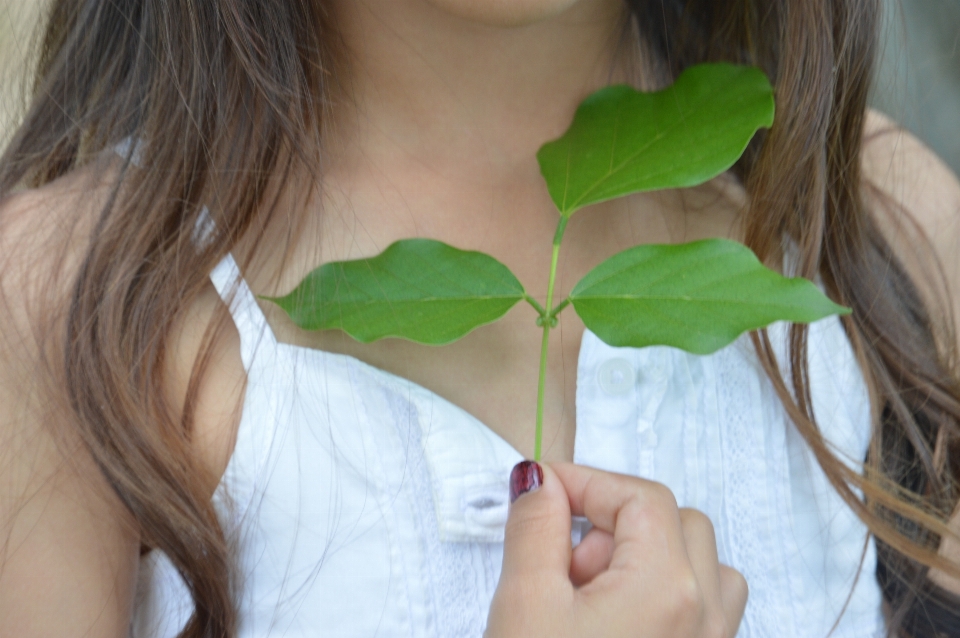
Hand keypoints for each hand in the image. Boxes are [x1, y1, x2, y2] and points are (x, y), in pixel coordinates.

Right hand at [485, 462, 747, 637]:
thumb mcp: (524, 603)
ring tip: (589, 594)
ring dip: (645, 559)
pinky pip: (703, 606)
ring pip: (698, 564)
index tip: (540, 488)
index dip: (585, 480)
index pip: (639, 494)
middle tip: (562, 561)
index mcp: (667, 587)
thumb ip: (535, 526)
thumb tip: (539, 479)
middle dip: (614, 523)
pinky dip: (662, 593)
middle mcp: (706, 614)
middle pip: (676, 521)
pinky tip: (611, 620)